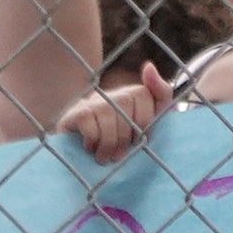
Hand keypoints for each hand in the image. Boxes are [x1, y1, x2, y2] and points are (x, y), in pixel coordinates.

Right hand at [56, 63, 170, 165]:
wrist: (82, 166)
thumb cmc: (121, 150)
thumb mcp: (147, 130)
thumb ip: (159, 95)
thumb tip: (148, 65)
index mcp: (131, 97)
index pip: (143, 93)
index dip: (145, 119)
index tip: (142, 140)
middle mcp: (109, 95)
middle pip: (124, 100)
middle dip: (126, 133)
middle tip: (121, 155)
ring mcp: (90, 102)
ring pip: (106, 110)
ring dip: (109, 141)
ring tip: (105, 157)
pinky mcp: (72, 113)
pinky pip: (87, 118)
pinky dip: (92, 138)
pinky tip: (90, 148)